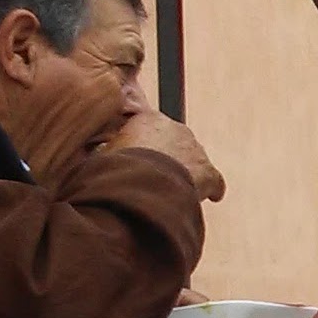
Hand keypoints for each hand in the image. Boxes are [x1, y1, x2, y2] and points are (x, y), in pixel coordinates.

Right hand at [112, 109, 226, 201]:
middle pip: (173, 143)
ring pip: (192, 160)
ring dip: (184, 173)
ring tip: (171, 192)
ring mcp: (194, 149)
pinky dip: (211, 189)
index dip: (144, 147)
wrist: (139, 185)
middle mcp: (175, 128)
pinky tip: (210, 197)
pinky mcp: (208, 172)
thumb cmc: (115, 170)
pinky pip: (213, 180)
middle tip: (154, 178)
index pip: (149, 129)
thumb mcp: (103, 154)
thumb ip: (110, 149)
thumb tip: (104, 154)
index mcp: (148, 120)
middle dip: (166, 159)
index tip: (139, 159)